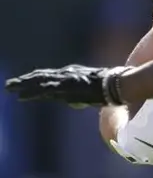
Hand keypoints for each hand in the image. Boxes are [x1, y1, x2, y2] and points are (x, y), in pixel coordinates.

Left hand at [5, 64, 123, 105]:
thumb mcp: (91, 92)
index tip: (22, 85)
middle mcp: (67, 74)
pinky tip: (23, 96)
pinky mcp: (67, 86)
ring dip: (24, 85)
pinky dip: (34, 92)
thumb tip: (73, 103)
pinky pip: (47, 89)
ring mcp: (66, 79)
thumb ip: (79, 96)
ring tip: (10, 88)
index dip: (35, 81)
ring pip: (40, 81)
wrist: (118, 85)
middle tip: (9, 86)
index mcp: (72, 75)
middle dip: (24, 81)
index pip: (49, 77)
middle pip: (41, 77)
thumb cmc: (110, 89)